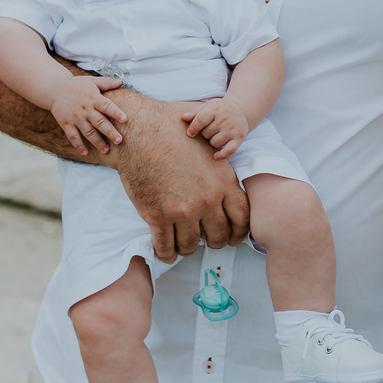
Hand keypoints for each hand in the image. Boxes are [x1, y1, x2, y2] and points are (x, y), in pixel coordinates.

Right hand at [47, 75, 127, 154]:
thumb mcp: (91, 80)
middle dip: (110, 132)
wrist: (55, 89)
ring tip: (106, 150)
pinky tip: (85, 153)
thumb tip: (120, 81)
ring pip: (88, 132)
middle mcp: (85, 109)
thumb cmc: (76, 85)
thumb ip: (106, 82)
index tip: (125, 119)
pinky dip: (79, 145)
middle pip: (99, 122)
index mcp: (93, 98)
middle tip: (119, 140)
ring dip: (97, 142)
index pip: (106, 106)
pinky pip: (73, 137)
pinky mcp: (67, 124)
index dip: (115, 112)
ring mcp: (76, 118)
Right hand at [107, 95, 249, 259]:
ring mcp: (182, 211)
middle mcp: (206, 201)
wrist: (139, 131)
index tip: (232, 236)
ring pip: (192, 245)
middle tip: (207, 239)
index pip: (242, 219)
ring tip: (184, 244)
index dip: (239, 233)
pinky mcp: (157, 216)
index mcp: (223, 182)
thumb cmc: (174, 128)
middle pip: (219, 237)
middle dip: (214, 241)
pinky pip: (166, 247)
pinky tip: (167, 252)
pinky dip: (167, 253)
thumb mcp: (208, 140)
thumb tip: (229, 150)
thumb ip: (222, 155)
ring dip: (188, 248)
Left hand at [181, 99, 249, 159]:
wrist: (241, 110)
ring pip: (215, 143)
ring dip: (212, 142)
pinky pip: (229, 151)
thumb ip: (194, 112)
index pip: (200, 120)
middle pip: (206, 134)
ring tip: (216, 135)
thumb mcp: (208, 106)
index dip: (193, 129)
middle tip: (210, 129)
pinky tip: (215, 156)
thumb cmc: (220, 109)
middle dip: (205, 134)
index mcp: (215, 109)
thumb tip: (183, 118)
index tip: (190, 133)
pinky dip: (221, 155)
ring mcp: (232, 129)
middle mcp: (225, 118)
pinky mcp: (239, 138)